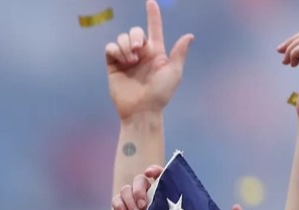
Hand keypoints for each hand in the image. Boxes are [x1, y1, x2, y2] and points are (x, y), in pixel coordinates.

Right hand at [106, 0, 193, 121]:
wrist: (141, 110)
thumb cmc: (160, 93)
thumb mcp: (173, 72)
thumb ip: (179, 53)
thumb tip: (189, 36)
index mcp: (156, 52)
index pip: (154, 29)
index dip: (152, 15)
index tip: (150, 2)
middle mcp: (140, 53)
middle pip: (134, 31)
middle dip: (135, 36)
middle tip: (138, 50)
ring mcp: (125, 59)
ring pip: (121, 38)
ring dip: (126, 46)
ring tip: (130, 61)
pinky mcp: (113, 66)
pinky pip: (110, 48)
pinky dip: (115, 50)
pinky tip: (122, 61)